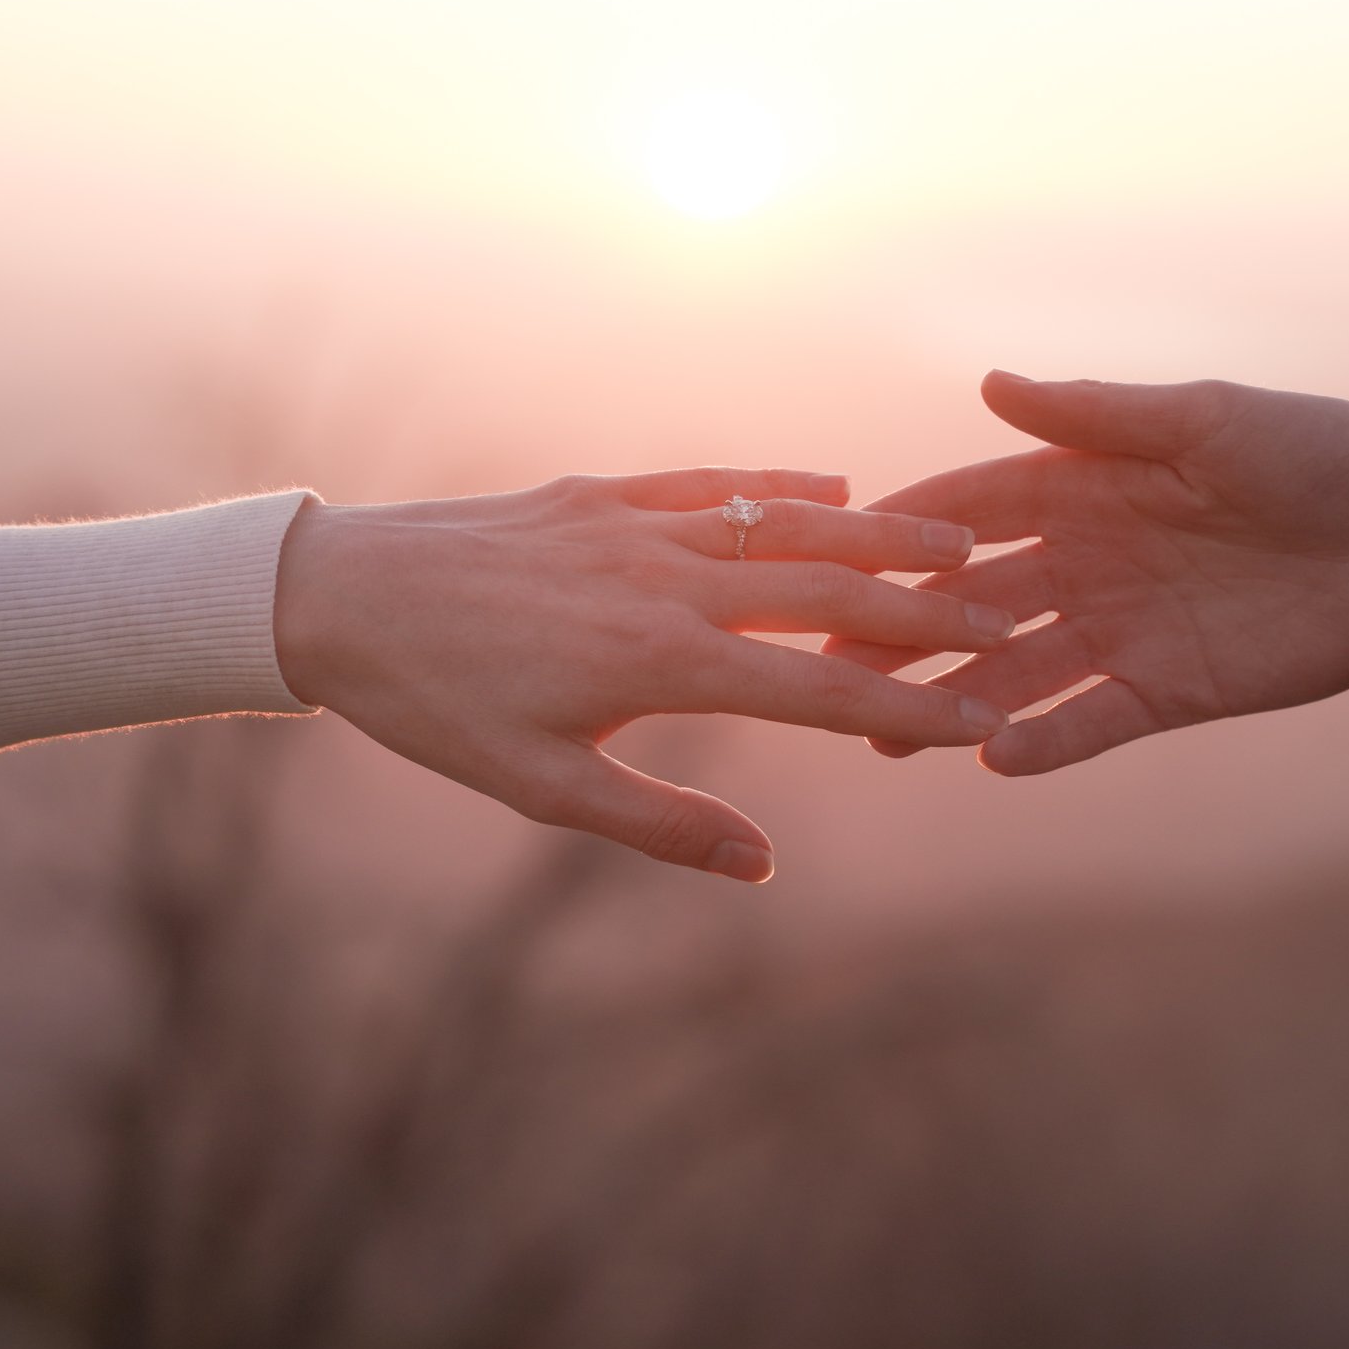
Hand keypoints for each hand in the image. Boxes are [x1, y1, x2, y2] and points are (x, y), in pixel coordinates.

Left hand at [272, 467, 1016, 880]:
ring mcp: (637, 524)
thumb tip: (764, 866)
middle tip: (1009, 621)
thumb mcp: (539, 788)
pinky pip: (713, 481)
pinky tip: (834, 484)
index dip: (909, 709)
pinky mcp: (602, 492)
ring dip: (879, 532)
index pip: (819, 687)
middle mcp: (666, 580)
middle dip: (925, 610)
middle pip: (827, 590)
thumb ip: (659, 824)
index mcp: (661, 661)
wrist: (339, 598)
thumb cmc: (436, 707)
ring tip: (958, 543)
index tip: (982, 724)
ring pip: (784, 523)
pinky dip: (782, 483)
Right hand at [824, 373, 1348, 775]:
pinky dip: (1043, 740)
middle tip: (825, 665)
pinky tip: (991, 757)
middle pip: (968, 602)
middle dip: (898, 631)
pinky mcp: (1165, 691)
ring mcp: (1120, 631)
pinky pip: (1088, 721)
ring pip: (1011, 672)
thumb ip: (1101, 416)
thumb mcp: (1211, 421)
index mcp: (1086, 487)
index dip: (902, 529)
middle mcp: (1086, 562)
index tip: (828, 552)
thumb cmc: (1317, 459)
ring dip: (948, 701)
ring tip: (886, 739)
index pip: (971, 507)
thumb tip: (990, 383)